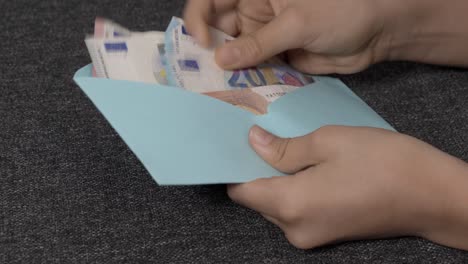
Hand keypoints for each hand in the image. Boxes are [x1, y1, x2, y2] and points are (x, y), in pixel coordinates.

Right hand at [184, 0, 388, 73]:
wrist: (377, 32)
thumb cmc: (342, 10)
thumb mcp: (297, 23)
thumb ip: (259, 43)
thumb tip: (222, 59)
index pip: (213, 1)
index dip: (199, 19)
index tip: (200, 43)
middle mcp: (256, 12)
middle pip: (219, 30)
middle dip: (209, 51)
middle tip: (200, 75)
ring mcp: (266, 36)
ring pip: (236, 54)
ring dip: (227, 70)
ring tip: (216, 90)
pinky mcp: (276, 58)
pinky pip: (254, 70)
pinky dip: (247, 81)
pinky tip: (239, 94)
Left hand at [228, 125, 467, 249]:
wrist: (433, 196)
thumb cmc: (384, 162)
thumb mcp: (329, 141)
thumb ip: (284, 147)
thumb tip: (253, 142)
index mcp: (290, 205)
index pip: (240, 190)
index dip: (235, 164)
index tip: (236, 141)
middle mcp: (294, 228)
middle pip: (257, 197)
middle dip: (256, 168)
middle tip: (263, 134)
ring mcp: (310, 236)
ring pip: (275, 204)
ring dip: (276, 178)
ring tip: (288, 146)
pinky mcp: (325, 234)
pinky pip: (295, 210)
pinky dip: (293, 189)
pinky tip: (307, 165)